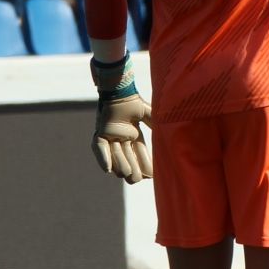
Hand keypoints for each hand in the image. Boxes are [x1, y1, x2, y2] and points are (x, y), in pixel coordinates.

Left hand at [90, 54, 152, 182]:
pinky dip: (103, 158)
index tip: (151, 176)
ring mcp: (110, 135)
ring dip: (122, 165)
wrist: (121, 90)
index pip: (140, 153)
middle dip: (133, 170)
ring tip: (128, 174)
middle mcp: (122, 137)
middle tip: (138, 178)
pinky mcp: (100, 132)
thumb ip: (157, 126)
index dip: (145, 165)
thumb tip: (169, 139)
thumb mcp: (150, 115)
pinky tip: (108, 170)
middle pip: (128, 158)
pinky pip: (100, 148)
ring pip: (115, 156)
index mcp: (134, 133)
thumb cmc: (134, 101)